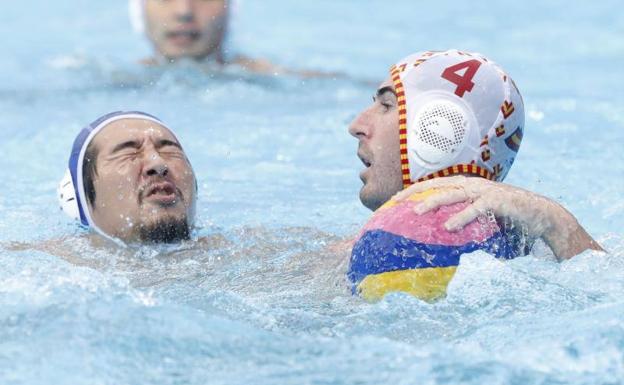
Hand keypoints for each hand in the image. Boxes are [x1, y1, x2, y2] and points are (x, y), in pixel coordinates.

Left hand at [392, 176, 603, 259]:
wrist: (543, 219)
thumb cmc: (509, 225)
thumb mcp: (481, 226)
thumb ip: (461, 229)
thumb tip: (438, 245)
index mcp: (467, 188)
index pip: (434, 185)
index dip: (413, 190)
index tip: (393, 201)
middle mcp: (474, 186)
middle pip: (437, 184)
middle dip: (414, 192)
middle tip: (394, 203)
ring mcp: (486, 191)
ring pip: (454, 193)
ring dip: (433, 201)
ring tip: (416, 211)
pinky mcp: (500, 201)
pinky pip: (477, 208)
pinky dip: (462, 217)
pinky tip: (448, 227)